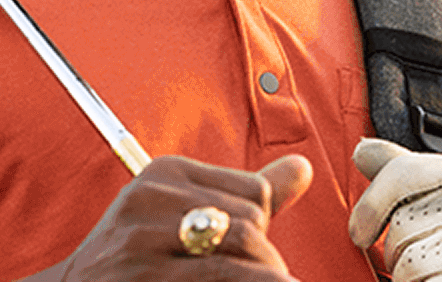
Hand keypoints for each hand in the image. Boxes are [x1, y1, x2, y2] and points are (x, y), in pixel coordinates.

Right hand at [34, 154, 314, 281]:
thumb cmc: (137, 261)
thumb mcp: (180, 214)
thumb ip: (245, 194)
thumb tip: (304, 168)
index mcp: (164, 175)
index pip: (254, 194)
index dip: (260, 230)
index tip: (242, 252)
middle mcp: (150, 201)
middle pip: (251, 226)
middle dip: (264, 261)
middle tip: (258, 278)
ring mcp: (143, 243)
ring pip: (243, 257)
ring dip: (260, 280)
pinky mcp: (145, 280)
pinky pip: (224, 281)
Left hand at [348, 139, 441, 281]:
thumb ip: (407, 171)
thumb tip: (362, 150)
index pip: (401, 174)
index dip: (370, 206)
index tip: (360, 232)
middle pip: (400, 226)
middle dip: (402, 248)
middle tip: (435, 251)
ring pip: (406, 263)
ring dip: (413, 274)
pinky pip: (418, 282)